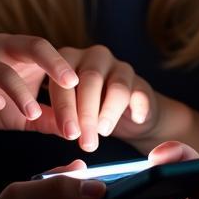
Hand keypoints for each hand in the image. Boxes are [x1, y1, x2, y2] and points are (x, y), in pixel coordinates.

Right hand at [0, 34, 78, 146]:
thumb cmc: (0, 108)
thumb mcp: (31, 115)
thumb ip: (54, 117)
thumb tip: (81, 129)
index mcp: (17, 51)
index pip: (43, 47)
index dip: (60, 63)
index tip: (78, 82)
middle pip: (27, 45)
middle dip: (50, 63)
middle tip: (69, 85)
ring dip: (19, 90)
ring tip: (33, 112)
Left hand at [40, 45, 157, 151]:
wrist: (124, 113)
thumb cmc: (84, 110)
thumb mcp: (67, 112)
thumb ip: (58, 120)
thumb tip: (58, 132)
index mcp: (68, 60)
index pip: (63, 79)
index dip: (65, 106)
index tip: (67, 132)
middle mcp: (94, 57)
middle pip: (90, 80)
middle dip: (86, 113)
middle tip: (84, 141)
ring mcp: (119, 67)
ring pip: (116, 86)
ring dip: (109, 112)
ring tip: (103, 133)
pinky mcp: (140, 82)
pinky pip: (140, 92)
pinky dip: (138, 106)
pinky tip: (137, 119)